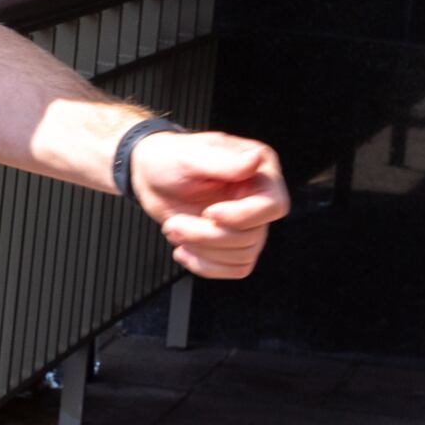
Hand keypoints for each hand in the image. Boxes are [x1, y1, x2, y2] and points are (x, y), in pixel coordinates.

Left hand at [128, 129, 288, 279]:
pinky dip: (206, 266)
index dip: (242, 216)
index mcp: (260, 170)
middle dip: (207, 235)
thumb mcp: (190, 156)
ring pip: (242, 256)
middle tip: (174, 224)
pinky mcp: (234, 243)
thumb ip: (223, 161)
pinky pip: (235, 269)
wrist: (151, 176)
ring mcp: (249, 223)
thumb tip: (255, 160)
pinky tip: (184, 250)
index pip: (273, 205)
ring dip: (202, 250)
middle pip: (251, 236)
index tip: (209, 213)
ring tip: (174, 229)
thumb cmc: (170, 158)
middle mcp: (259, 198)